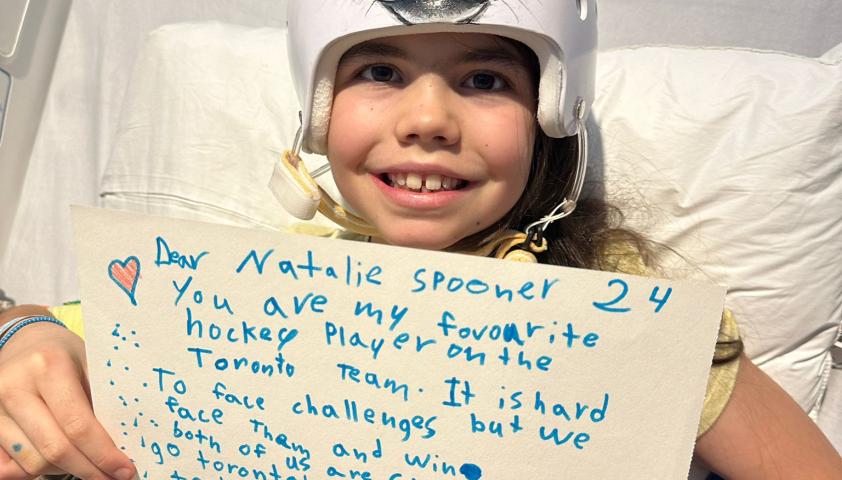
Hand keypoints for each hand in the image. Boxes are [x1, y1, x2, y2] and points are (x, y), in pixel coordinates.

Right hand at [0, 307, 136, 479]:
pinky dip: (35, 470)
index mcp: (48, 367)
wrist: (27, 342)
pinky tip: (57, 459)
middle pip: (54, 449)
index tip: (124, 470)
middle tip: (113, 477)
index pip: (77, 424)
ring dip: (64, 470)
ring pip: (32, 463)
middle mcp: (15, 388)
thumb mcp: (91, 364)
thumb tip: (122, 446)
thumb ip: (102, 400)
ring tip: (86, 461)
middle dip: (88, 469)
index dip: (102, 454)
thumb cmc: (66, 355)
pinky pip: (9, 467)